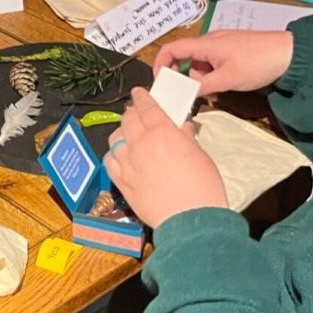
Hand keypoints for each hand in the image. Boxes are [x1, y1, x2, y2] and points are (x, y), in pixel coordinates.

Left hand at [105, 88, 227, 228]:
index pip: (147, 107)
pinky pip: (109, 161)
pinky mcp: (122, 182)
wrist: (190, 220)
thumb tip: (182, 127)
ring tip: (127, 134)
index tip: (139, 92)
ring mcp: (128, 163)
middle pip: (128, 120)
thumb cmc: (203, 187)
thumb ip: (186, 138)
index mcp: (163, 132)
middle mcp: (141, 144)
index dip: (142, 97)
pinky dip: (113, 155)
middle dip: (131, 113)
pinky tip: (119, 156)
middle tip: (136, 112)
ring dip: (121, 133)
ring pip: (115, 139)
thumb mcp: (200, 155)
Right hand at [153, 30, 293, 97]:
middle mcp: (210, 42)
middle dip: (189, 79)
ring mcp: (222, 45)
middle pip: (187, 61)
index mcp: (205, 44)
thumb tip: (184, 93)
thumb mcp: (227, 79)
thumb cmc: (258, 63)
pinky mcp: (233, 50)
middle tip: (201, 94)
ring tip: (220, 90)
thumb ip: (202, 86)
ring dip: (205, 79)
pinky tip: (228, 84)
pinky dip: (215, 75)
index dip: (160, 64)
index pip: (171, 49)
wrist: (291, 54)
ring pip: (202, 64)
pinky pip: (214, 64)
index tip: (161, 82)